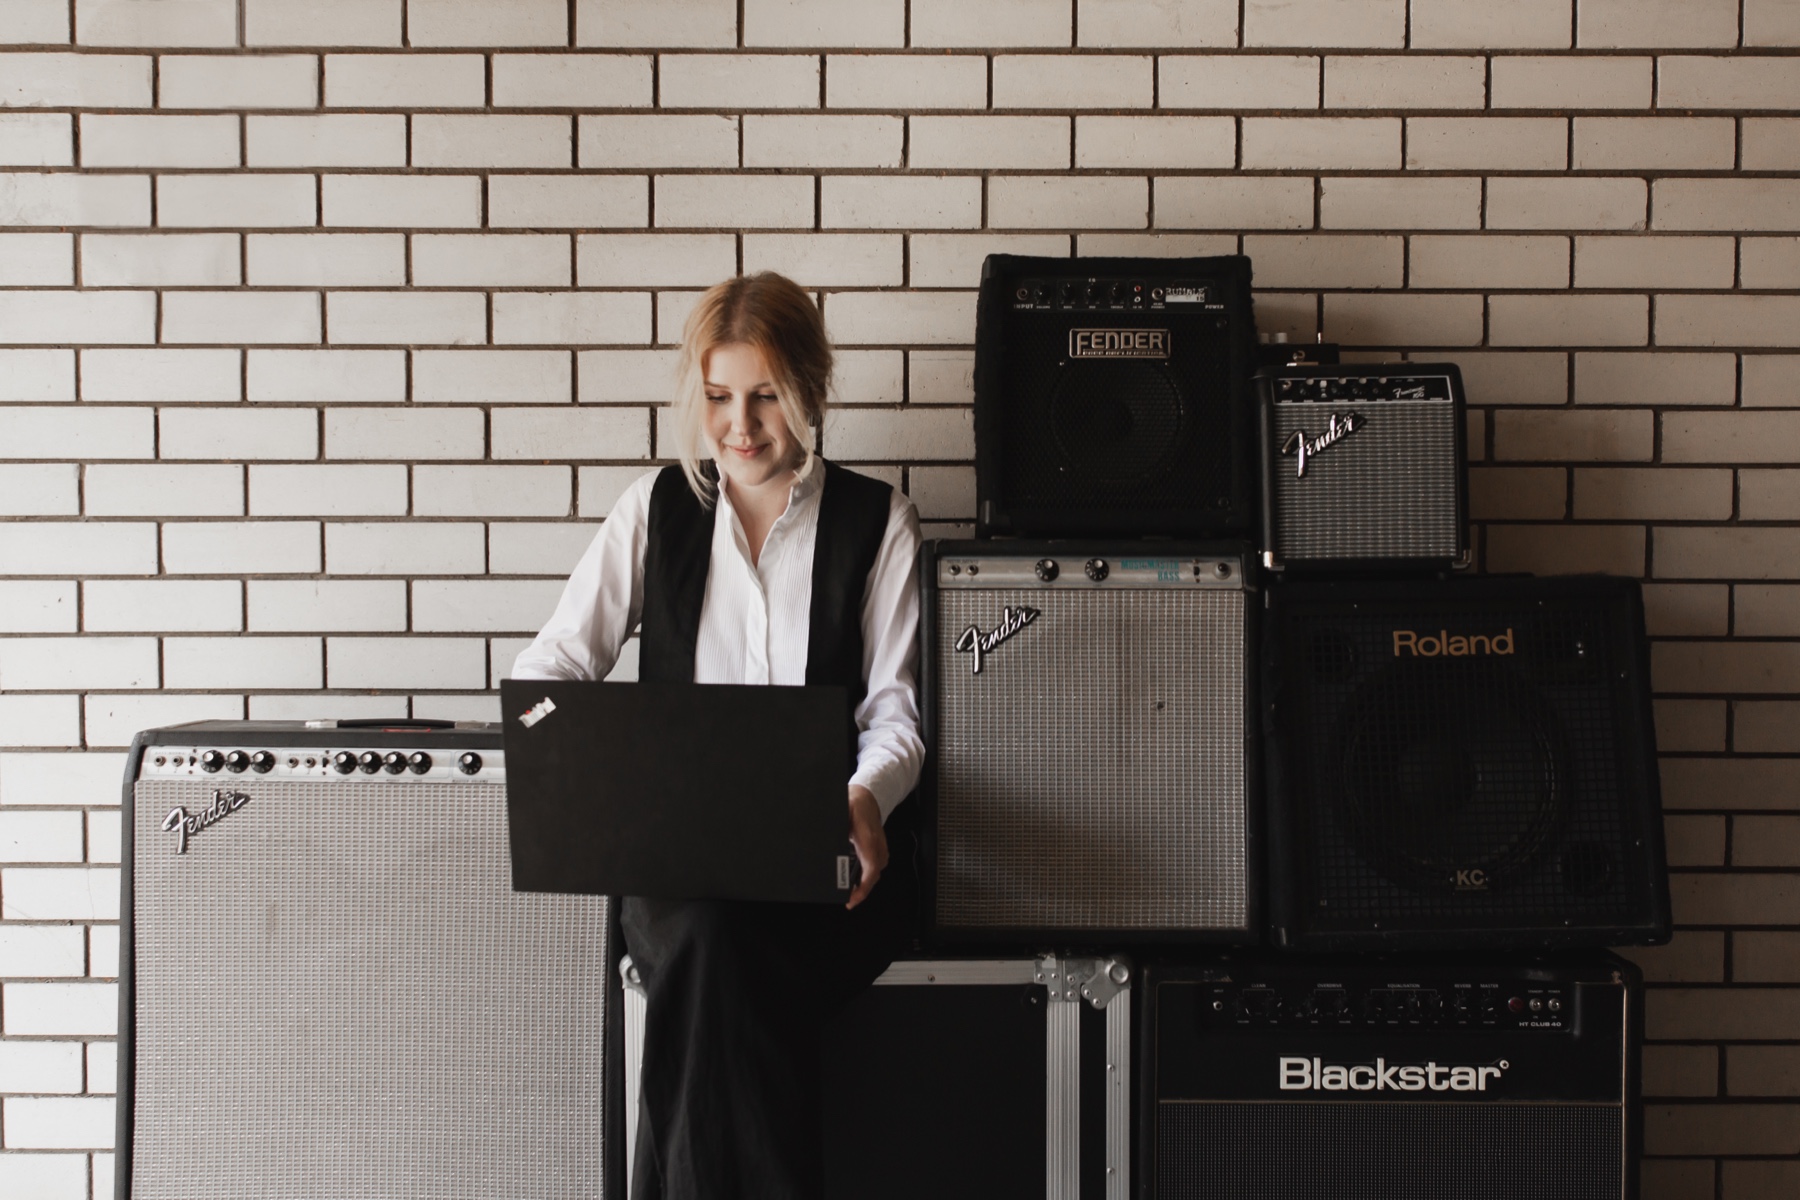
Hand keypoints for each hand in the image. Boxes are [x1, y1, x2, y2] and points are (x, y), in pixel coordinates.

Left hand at [845, 785, 887, 910]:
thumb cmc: (854, 804)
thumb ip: (834, 830)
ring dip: (863, 885)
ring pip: (874, 875)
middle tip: (846, 901)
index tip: (852, 899)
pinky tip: (855, 882)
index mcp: (867, 838)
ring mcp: (881, 849)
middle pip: (872, 877)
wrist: (867, 798)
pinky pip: (874, 870)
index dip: (862, 888)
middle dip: (860, 892)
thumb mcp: (840, 814)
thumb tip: (820, 842)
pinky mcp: (881, 851)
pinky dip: (865, 878)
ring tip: (849, 894)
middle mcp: (877, 846)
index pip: (870, 868)